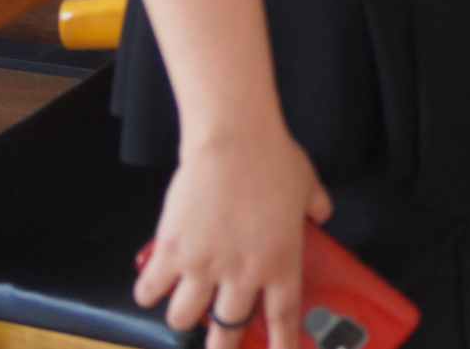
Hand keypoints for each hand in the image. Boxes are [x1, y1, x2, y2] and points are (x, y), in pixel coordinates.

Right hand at [135, 120, 329, 348]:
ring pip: (184, 316)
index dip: (280, 342)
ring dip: (183, 316)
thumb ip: (317, 208)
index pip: (282, 315)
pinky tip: (151, 288)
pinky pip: (151, 289)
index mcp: (282, 262)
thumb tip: (321, 214)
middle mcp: (243, 273)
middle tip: (216, 347)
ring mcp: (205, 265)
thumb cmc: (274, 159)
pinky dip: (148, 292)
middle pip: (227, 329)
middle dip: (220, 345)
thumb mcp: (309, 187)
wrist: (234, 141)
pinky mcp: (172, 251)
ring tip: (184, 308)